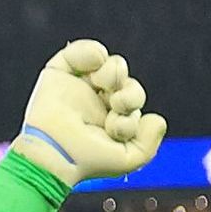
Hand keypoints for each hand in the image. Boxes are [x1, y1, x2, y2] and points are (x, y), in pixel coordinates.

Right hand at [11, 38, 163, 185]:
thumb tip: (155, 118)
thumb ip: (149, 143)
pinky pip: (84, 50)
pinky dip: (92, 51)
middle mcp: (96, 101)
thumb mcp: (128, 160)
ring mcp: (79, 86)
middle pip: (126, 80)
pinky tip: (94, 66)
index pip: (133, 99)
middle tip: (116, 104)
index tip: (115, 127)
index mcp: (110, 118)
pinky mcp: (60, 73)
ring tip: (101, 84)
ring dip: (114, 72)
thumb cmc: (87, 161)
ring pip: (112, 64)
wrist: (55, 153)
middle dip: (128, 92)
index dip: (131, 107)